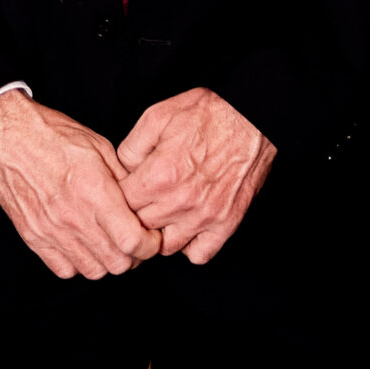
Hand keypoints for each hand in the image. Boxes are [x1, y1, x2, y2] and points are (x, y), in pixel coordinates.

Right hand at [0, 90, 161, 279]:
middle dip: (133, 256)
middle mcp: (73, 215)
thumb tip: (142, 203)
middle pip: (117, 263)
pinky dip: (78, 263)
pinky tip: (82, 244)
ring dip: (106, 261)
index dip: (150, 245)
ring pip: (93, 271)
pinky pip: (64, 269)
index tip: (151, 236)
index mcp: (94, 190)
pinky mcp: (33, 236)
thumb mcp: (99, 147)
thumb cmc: (53, 135)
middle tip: (133, 240)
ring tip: (107, 242)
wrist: (8, 136)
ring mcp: (50, 230)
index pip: (132, 241)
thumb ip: (124, 180)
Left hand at [115, 88, 276, 264]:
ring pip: (165, 246)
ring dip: (159, 232)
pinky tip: (185, 226)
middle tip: (140, 202)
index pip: (121, 205)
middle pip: (140, 227)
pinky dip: (189, 246)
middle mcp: (181, 201)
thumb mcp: (157, 116)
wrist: (251, 119)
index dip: (117, 196)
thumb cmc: (207, 114)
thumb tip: (121, 170)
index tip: (124, 189)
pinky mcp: (226, 224)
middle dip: (134, 216)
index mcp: (160, 175)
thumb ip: (131, 147)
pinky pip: (199, 254)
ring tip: (161, 214)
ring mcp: (205, 216)